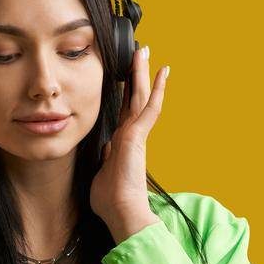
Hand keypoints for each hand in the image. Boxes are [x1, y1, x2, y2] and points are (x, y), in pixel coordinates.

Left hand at [91, 45, 168, 231]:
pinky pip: (149, 107)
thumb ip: (105, 160)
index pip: (126, 113)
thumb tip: (106, 150)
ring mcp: (136, 134)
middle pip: (134, 99)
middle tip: (141, 55)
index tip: (129, 82)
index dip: (127, 95)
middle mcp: (131, 135)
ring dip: (143, 73)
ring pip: (140, 96)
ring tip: (145, 52)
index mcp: (122, 144)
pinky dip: (156, 89)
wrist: (121, 211)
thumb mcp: (102, 175)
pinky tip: (162, 72)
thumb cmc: (111, 201)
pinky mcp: (138, 135)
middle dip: (137, 76)